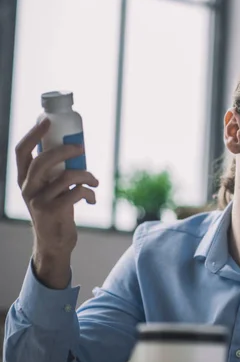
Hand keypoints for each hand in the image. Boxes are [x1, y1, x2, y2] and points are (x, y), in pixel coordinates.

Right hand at [15, 118, 97, 287]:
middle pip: (43, 160)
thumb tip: (73, 145)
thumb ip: (53, 171)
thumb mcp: (48, 188)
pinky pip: (76, 193)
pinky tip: (92, 198)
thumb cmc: (56, 209)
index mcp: (24, 178)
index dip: (33, 133)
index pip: (22, 151)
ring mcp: (38, 200)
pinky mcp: (52, 212)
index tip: (47, 120)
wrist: (54, 242)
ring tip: (95, 180)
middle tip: (82, 148)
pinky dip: (88, 192)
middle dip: (65, 150)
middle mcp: (27, 187)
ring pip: (65, 176)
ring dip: (86, 175)